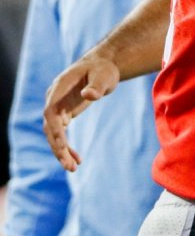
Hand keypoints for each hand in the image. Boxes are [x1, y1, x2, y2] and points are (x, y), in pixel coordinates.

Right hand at [42, 53, 119, 171]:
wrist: (101, 67)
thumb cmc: (103, 69)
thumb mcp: (104, 75)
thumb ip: (96, 85)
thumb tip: (88, 96)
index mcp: (59, 88)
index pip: (50, 112)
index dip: (54, 129)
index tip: (62, 145)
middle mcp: (54, 99)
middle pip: (50, 127)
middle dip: (58, 147)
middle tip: (69, 166)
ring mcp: (57, 108)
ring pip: (54, 134)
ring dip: (61, 151)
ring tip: (72, 168)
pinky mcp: (64, 114)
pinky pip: (61, 134)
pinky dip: (67, 147)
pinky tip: (77, 160)